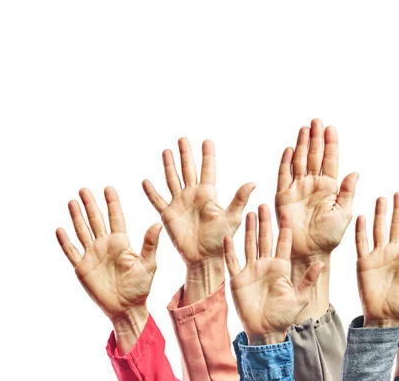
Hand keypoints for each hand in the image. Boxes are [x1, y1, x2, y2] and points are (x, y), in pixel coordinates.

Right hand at [56, 187, 161, 352]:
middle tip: (84, 189)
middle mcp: (106, 245)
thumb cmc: (141, 287)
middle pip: (96, 220)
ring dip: (77, 217)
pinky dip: (66, 241)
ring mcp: (93, 255)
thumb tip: (157, 224)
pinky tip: (60, 229)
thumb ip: (150, 244)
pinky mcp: (82, 268)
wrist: (127, 308)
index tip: (109, 188)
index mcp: (122, 242)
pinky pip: (72, 252)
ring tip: (72, 201)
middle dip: (90, 205)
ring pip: (83, 231)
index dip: (112, 203)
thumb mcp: (148, 264)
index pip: (116, 218)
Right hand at [143, 138, 254, 302]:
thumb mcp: (232, 218)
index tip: (207, 141)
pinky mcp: (168, 216)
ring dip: (169, 166)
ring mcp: (180, 204)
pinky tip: (145, 181)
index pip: (208, 170)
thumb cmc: (221, 240)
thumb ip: (239, 200)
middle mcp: (193, 196)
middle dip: (185, 155)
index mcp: (209, 195)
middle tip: (183, 138)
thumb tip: (252, 183)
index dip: (207, 156)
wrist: (205, 258)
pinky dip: (151, 192)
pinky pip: (158, 201)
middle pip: (188, 170)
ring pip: (173, 180)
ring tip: (166, 151)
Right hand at [224, 205, 324, 344]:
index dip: (284, 229)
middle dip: (264, 222)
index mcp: (281, 267)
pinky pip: (233, 262)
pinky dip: (230, 251)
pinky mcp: (238, 280)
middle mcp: (266, 265)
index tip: (286, 212)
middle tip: (263, 205)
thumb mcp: (300, 297)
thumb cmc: (285, 316)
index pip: (283, 243)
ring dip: (248, 230)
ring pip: (249, 245)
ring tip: (248, 213)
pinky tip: (228, 238)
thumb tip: (320, 263)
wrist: (266, 331)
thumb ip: (308, 280)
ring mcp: (251, 271)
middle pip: (265, 239)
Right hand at [275, 119, 358, 258]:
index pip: (330, 160)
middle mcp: (313, 184)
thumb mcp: (343, 213)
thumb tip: (355, 172)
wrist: (309, 252)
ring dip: (302, 145)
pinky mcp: (283, 196)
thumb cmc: (329, 237)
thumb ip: (347, 192)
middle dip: (316, 138)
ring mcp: (298, 189)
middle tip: (317, 121)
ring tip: (305, 128)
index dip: (330, 144)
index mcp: (330, 188)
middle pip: (314, 156)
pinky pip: (284, 175)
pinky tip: (290, 149)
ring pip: (300, 161)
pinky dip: (286, 162)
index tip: (331, 128)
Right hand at [356, 193, 398, 326]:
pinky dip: (361, 230)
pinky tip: (361, 216)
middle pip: (396, 226)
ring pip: (379, 229)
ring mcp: (378, 255)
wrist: (383, 317)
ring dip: (380, 214)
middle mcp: (394, 252)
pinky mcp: (364, 261)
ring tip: (382, 198)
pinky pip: (362, 242)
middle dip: (398, 210)